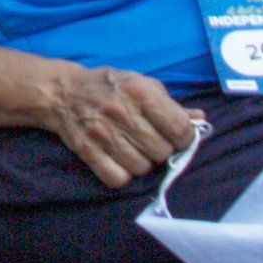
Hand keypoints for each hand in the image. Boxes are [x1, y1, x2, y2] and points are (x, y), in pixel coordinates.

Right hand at [37, 60, 203, 187]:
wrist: (62, 92)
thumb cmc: (110, 86)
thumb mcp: (142, 84)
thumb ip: (172, 104)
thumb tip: (200, 120)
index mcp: (140, 91)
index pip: (179, 128)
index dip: (184, 138)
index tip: (178, 137)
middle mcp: (122, 112)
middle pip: (162, 151)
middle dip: (161, 149)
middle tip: (151, 141)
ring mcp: (103, 133)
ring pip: (142, 168)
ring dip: (142, 162)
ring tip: (134, 149)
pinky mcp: (88, 151)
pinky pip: (118, 178)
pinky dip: (122, 174)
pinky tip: (119, 160)